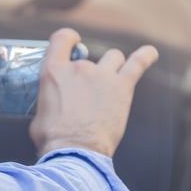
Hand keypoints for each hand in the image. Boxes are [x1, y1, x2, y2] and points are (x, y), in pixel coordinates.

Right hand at [29, 28, 159, 158]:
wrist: (75, 153)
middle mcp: (79, 67)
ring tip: (111, 84)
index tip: (73, 43)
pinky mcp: (122, 87)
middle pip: (90, 57)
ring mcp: (102, 75)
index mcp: (54, 71)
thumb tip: (52, 105)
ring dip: (112, 67)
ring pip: (113, 58)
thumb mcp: (38, 114)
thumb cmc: (53, 139)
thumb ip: (49, 100)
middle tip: (88, 95)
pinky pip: (138, 63)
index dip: (69, 39)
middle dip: (89, 72)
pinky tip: (151, 53)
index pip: (62, 38)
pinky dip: (146, 56)